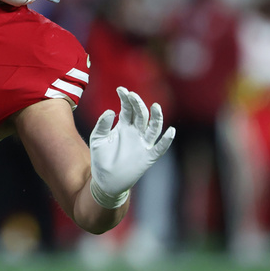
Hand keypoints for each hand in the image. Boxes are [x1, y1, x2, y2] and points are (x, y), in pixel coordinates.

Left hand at [89, 87, 175, 208]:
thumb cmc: (101, 158)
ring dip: (156, 118)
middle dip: (138, 104)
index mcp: (124, 126)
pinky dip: (166, 141)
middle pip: (141, 115)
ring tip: (155, 107)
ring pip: (153, 128)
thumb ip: (102, 125)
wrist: (105, 181)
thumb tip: (111, 110)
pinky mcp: (147, 157)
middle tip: (132, 95)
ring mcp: (142, 144)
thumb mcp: (98, 139)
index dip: (126, 98)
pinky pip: (159, 148)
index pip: (128, 108)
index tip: (121, 90)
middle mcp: (135, 133)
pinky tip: (171, 132)